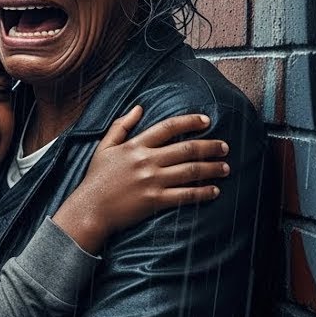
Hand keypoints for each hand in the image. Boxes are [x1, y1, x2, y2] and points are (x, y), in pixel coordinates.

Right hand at [53, 105, 229, 254]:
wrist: (90, 209)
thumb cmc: (96, 178)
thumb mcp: (104, 147)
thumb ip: (121, 126)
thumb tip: (138, 107)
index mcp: (135, 146)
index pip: (167, 127)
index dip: (190, 122)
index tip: (206, 121)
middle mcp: (146, 161)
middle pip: (186, 149)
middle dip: (210, 147)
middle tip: (224, 147)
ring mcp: (152, 181)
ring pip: (191, 171)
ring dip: (212, 168)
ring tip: (226, 168)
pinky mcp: (155, 200)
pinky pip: (185, 195)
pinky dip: (203, 193)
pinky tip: (214, 190)